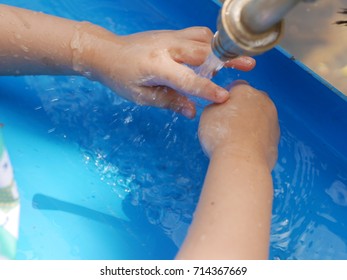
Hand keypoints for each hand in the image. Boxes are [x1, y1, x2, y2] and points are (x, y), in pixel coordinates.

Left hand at [78, 25, 254, 117]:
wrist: (107, 52)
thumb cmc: (121, 76)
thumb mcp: (142, 96)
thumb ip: (169, 101)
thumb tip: (192, 112)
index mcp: (157, 65)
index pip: (189, 79)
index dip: (207, 89)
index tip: (224, 98)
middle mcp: (167, 47)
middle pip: (204, 51)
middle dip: (227, 59)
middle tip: (249, 65)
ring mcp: (170, 37)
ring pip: (203, 38)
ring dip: (221, 48)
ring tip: (238, 58)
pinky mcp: (171, 34)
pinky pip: (196, 35)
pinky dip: (210, 43)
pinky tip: (217, 53)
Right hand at [198, 82, 279, 169]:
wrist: (240, 160)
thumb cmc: (221, 135)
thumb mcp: (207, 114)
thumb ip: (216, 106)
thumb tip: (220, 108)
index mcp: (244, 90)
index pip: (236, 87)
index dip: (226, 98)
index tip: (220, 109)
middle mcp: (262, 101)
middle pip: (252, 101)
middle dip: (242, 109)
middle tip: (228, 124)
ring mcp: (272, 120)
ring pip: (260, 118)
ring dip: (250, 124)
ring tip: (235, 139)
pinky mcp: (276, 139)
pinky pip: (264, 134)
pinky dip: (256, 139)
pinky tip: (244, 148)